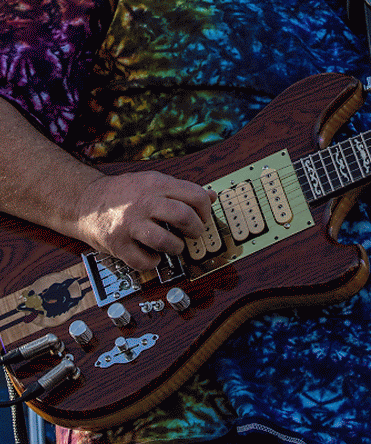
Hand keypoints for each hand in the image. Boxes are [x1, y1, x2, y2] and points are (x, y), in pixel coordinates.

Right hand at [73, 171, 215, 269]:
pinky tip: (152, 255)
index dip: (206, 211)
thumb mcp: (153, 181)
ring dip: (177, 247)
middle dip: (196, 230)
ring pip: (166, 241)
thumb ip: (182, 189)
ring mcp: (130, 224)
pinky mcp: (118, 244)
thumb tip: (212, 196)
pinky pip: (144, 261)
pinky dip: (153, 262)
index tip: (202, 218)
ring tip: (174, 245)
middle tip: (193, 234)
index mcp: (157, 184)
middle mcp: (144, 202)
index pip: (196, 196)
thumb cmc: (124, 193)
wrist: (85, 201)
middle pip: (184, 217)